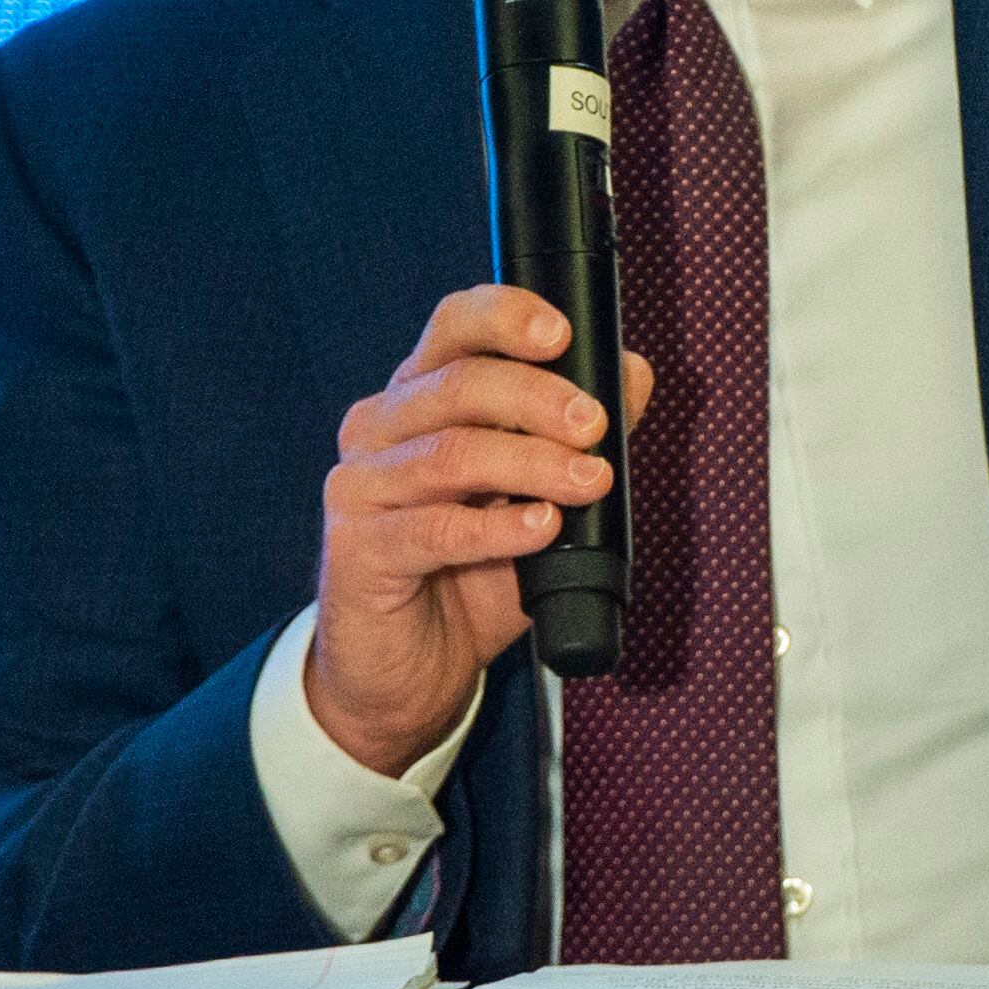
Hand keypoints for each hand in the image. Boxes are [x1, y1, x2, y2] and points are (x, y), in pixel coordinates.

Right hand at [305, 285, 651, 775]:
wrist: (412, 672)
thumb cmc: (474, 574)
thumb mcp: (539, 497)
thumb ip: (578, 435)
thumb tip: (632, 373)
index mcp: (421, 395)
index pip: (454, 326)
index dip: (505, 316)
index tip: (562, 333)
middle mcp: (380, 428)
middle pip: (457, 385)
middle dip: (537, 398)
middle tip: (595, 425)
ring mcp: (360, 488)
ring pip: (450, 454)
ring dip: (531, 463)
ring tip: (589, 481)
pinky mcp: (355, 551)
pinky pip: (433, 530)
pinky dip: (496, 528)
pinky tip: (540, 528)